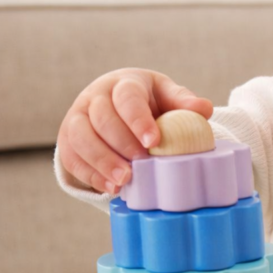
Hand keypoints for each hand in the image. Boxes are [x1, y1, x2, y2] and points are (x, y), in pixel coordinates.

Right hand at [57, 68, 212, 193]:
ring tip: (124, 181)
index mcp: (123, 84)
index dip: (138, 119)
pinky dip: (91, 175)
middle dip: (120, 144)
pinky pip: (72, 157)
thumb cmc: (146, 102)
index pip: (127, 97)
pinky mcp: (69, 139)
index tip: (153, 142)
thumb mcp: (165, 96)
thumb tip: (204, 109)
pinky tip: (111, 188)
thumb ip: (183, 102)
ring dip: (102, 161)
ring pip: (81, 137)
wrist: (114, 105)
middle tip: (140, 164)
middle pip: (101, 118)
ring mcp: (77, 117)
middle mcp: (95, 97)